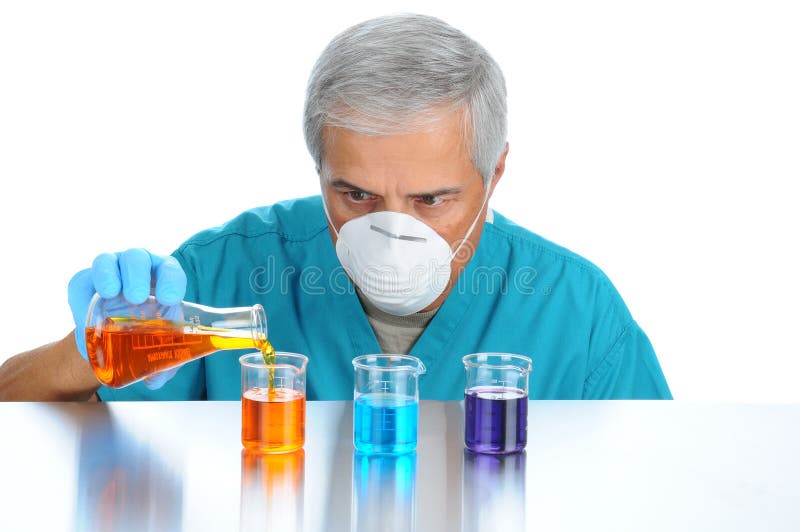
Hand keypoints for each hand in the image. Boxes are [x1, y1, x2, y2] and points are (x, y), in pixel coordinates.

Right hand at [68, 248, 186, 388]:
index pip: (169, 270)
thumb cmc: (143, 336)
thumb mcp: (157, 349)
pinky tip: (85, 311)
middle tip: (136, 299)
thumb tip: (156, 380)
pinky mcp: (84, 283)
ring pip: (108, 261)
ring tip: (110, 294)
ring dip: (109, 275)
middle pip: (137, 258)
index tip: (170, 299)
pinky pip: (81, 282)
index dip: (171, 280)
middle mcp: (137, 270)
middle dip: (137, 275)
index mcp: (162, 280)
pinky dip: (82, 296)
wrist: (111, 341)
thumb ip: (163, 365)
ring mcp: (109, 273)